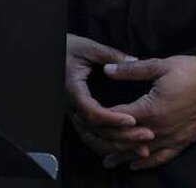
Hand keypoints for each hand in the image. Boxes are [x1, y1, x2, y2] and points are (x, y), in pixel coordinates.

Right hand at [64, 35, 157, 158]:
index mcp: (72, 89)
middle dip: (122, 137)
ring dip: (117, 145)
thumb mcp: (87, 47)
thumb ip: (110, 55)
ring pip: (93, 139)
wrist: (49, 53)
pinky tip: (126, 145)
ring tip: (141, 146)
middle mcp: (71, 106)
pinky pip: (91, 137)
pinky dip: (108, 144)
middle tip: (146, 135)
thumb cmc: (67, 48)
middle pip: (95, 131)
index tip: (132, 120)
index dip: (112, 119)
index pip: (92, 112)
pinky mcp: (77, 116)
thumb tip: (134, 60)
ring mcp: (73, 113)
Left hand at [97, 55, 195, 169]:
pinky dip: (147, 163)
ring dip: (123, 157)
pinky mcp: (183, 142)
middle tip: (92, 143)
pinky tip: (135, 166)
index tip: (87, 120)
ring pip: (142, 153)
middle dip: (108, 143)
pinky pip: (162, 157)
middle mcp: (159, 128)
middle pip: (126, 141)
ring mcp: (172, 137)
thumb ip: (131, 69)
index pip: (117, 120)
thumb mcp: (160, 65)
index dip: (101, 121)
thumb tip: (107, 70)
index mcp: (151, 109)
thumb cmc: (193, 72)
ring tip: (107, 162)